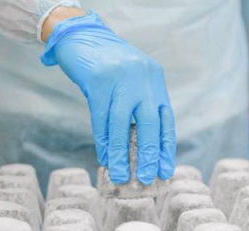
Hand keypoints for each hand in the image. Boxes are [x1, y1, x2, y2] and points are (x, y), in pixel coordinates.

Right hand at [41, 10, 175, 184]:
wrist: (82, 35)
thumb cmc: (109, 64)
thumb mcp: (132, 79)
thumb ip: (139, 104)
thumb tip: (141, 146)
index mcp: (155, 78)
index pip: (165, 119)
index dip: (165, 147)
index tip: (165, 169)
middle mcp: (142, 78)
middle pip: (149, 124)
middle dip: (148, 155)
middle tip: (146, 177)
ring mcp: (120, 78)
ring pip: (122, 125)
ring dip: (121, 154)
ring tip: (120, 175)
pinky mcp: (98, 81)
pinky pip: (101, 118)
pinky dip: (104, 140)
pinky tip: (105, 155)